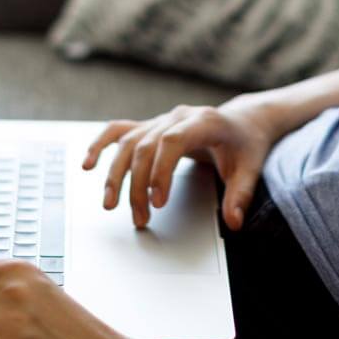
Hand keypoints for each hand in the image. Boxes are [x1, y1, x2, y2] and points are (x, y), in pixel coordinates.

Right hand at [81, 97, 279, 231]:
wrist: (242, 121)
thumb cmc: (245, 144)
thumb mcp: (251, 168)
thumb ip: (241, 195)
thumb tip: (233, 222)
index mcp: (204, 121)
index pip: (173, 141)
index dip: (161, 170)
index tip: (157, 201)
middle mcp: (177, 116)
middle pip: (146, 146)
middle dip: (138, 185)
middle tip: (140, 218)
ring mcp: (161, 120)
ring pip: (129, 142)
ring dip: (117, 174)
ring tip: (111, 205)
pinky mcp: (150, 126)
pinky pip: (119, 131)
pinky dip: (101, 145)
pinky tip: (88, 163)